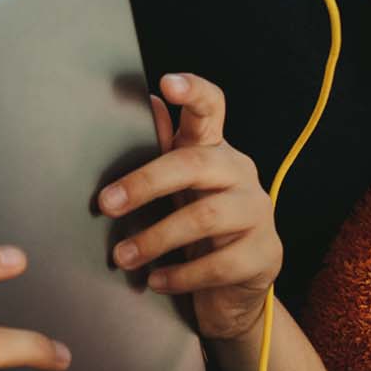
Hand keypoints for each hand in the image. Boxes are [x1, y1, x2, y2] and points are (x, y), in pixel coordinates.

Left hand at [97, 73, 280, 342]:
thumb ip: (164, 150)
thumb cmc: (198, 227)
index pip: (212, 107)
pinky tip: (156, 281)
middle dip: (145, 182)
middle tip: (106, 203)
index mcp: (215, 150)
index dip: (193, 91)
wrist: (236, 287)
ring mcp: (258, 212)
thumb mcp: (178, 188)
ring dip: (156, 238)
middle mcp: (240, 173)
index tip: (167, 83)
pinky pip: (220, 264)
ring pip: (206, 217)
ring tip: (122, 256)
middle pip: (194, 164)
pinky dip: (182, 275)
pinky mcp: (264, 253)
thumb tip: (148, 103)